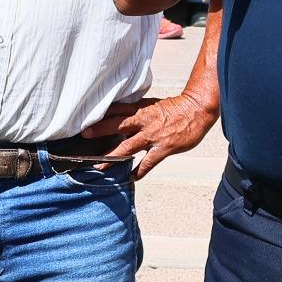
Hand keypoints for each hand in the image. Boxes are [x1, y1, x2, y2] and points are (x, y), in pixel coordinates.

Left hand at [82, 91, 216, 180]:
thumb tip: (119, 117)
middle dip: (100, 131)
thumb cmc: (174, 108)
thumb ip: (135, 111)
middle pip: (116, 125)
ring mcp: (153, 136)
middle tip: (84, 136)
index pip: (116, 110)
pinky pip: (148, 162)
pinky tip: (131, 177)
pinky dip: (139, 171)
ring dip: (112, 157)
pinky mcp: (163, 148)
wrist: (197, 110)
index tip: (85, 120)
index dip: (100, 115)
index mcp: (140, 109)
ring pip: (128, 147)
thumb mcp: (151, 104)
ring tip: (100, 167)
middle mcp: (143, 121)